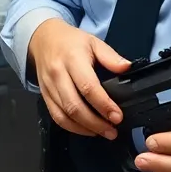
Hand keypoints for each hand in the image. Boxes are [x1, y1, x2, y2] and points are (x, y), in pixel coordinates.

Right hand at [29, 18, 130, 139]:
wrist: (43, 39)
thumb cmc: (71, 41)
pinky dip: (72, 127)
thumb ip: (110, 56)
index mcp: (72, 59)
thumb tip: (127, 68)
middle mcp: (58, 75)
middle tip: (112, 130)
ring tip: (103, 133)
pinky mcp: (44, 96)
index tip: (117, 116)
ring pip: (64, 115)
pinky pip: (56, 117)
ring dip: (85, 128)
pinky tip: (86, 130)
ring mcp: (49, 87)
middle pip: (74, 106)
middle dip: (95, 123)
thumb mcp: (93, 42)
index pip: (88, 87)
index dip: (103, 105)